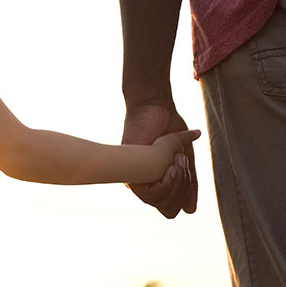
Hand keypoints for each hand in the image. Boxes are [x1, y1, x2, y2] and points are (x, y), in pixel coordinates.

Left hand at [123, 103, 198, 217]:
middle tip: (182, 161)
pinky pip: (152, 193)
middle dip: (183, 188)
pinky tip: (170, 164)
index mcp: (154, 184)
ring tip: (176, 159)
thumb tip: (190, 211)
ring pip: (161, 203)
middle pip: (168, 210)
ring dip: (177, 182)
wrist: (156, 108)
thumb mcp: (184, 159)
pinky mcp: (129, 173)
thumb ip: (189, 183)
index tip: (186, 167)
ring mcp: (135, 180)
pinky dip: (168, 181)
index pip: (171, 208)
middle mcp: (143, 186)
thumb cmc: (168, 129)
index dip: (185, 194)